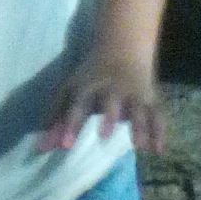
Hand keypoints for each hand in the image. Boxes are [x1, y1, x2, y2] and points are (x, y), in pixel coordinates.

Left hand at [42, 55, 162, 151]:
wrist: (122, 48)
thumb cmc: (91, 77)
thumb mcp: (70, 91)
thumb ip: (57, 118)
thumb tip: (41, 148)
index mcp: (89, 86)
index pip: (78, 105)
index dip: (71, 124)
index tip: (66, 145)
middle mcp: (112, 88)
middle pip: (111, 101)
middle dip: (109, 117)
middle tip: (104, 136)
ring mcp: (133, 93)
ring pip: (138, 108)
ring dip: (139, 126)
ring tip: (138, 146)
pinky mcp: (149, 98)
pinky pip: (157, 115)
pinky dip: (159, 132)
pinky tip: (158, 151)